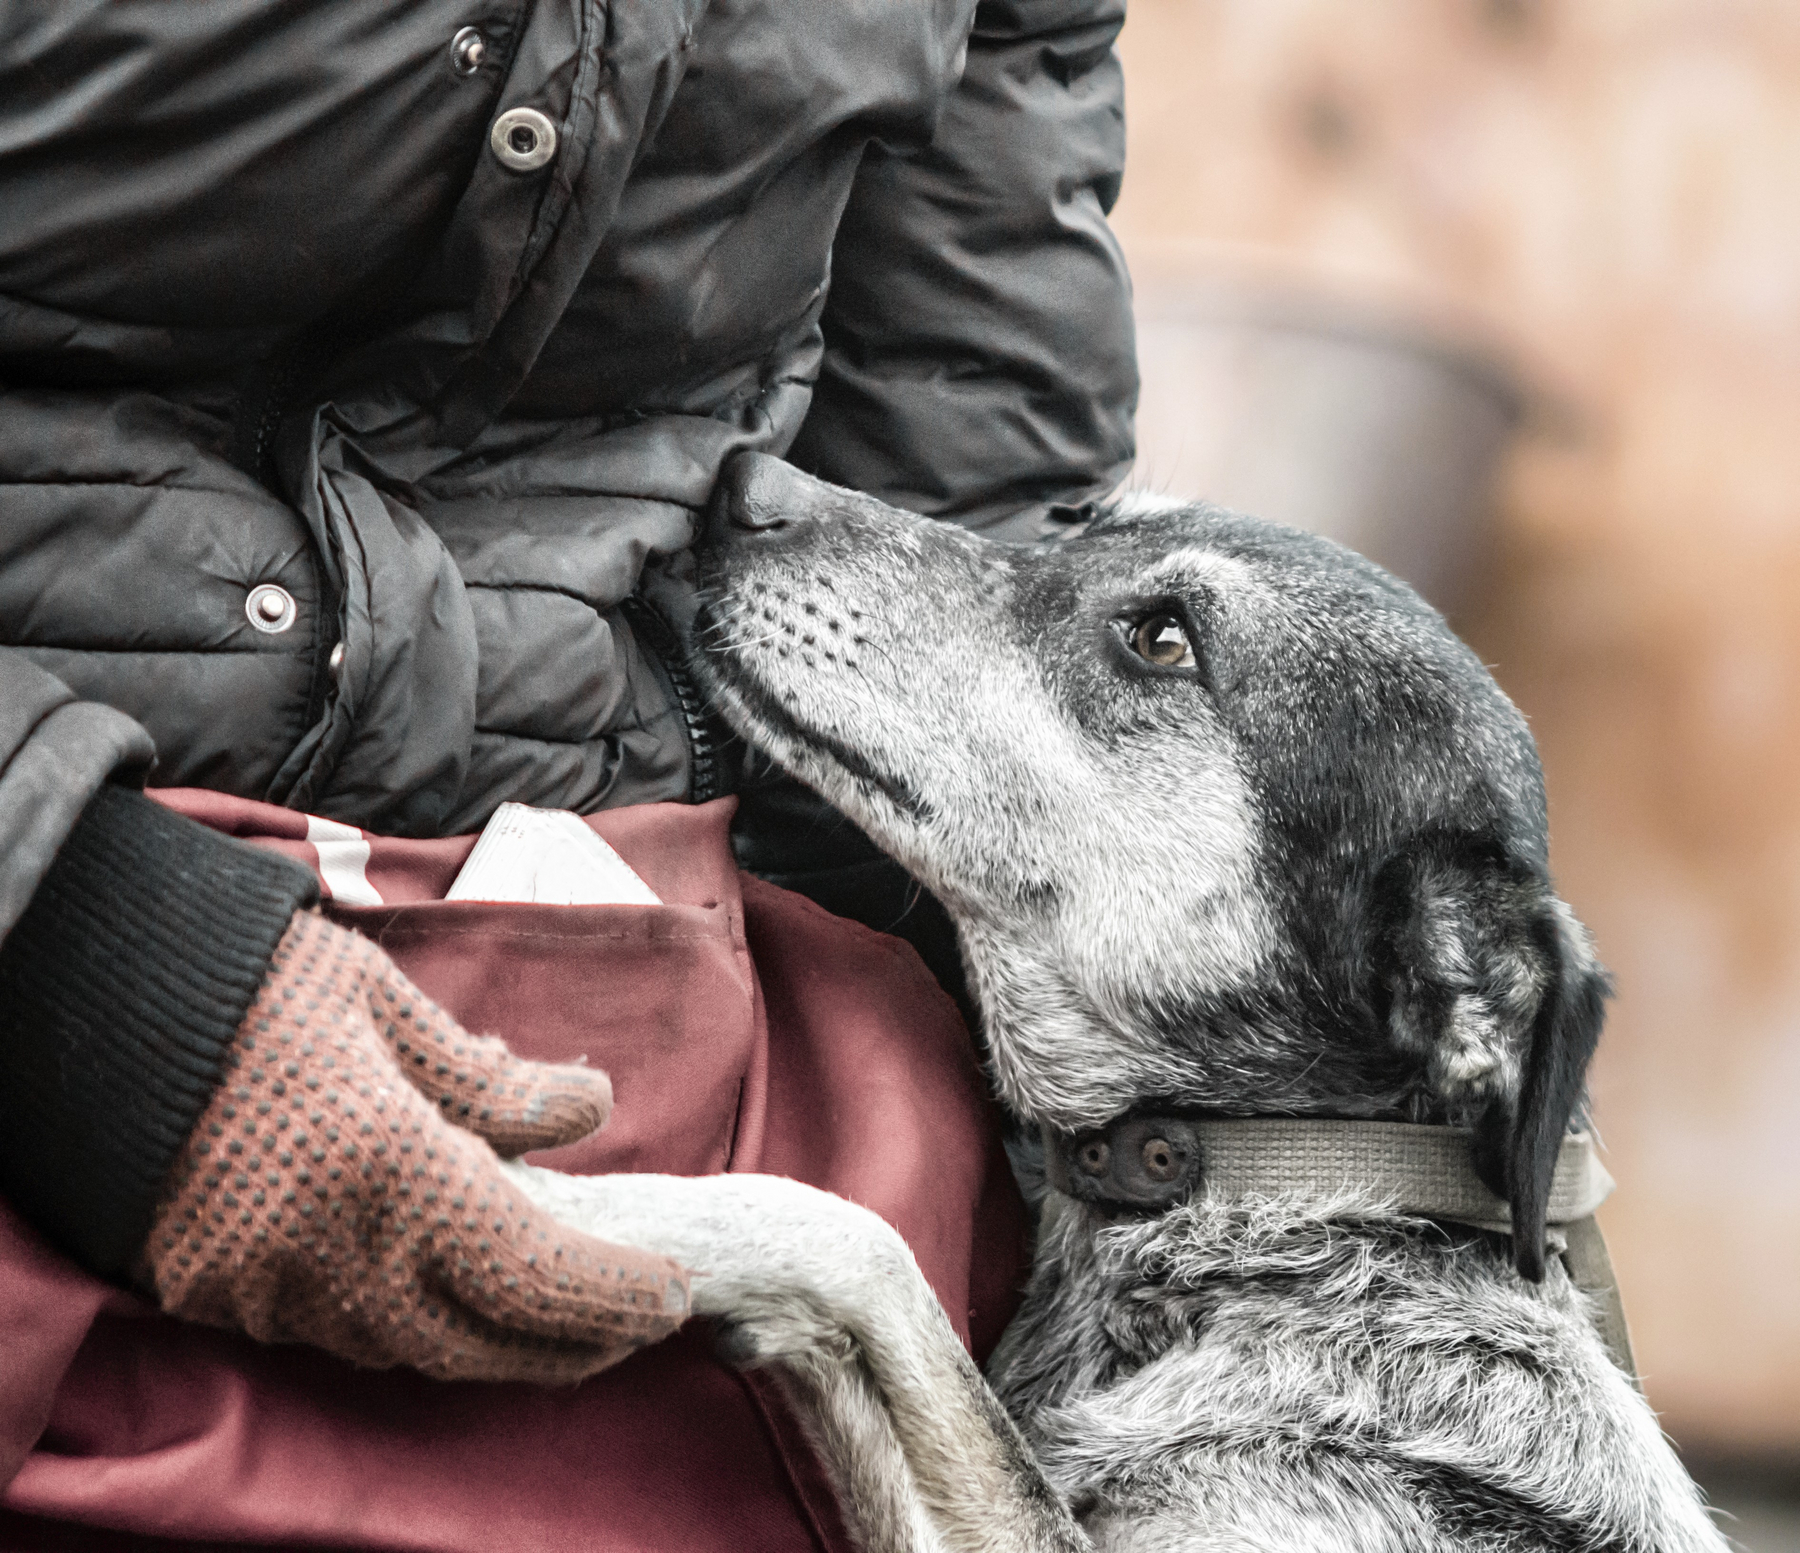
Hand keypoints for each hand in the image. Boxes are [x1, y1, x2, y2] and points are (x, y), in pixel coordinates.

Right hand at [140, 911, 686, 1382]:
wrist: (92, 1008)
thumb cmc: (256, 987)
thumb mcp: (390, 1009)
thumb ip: (494, 1081)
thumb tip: (588, 1107)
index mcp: (397, 1175)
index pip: (538, 1274)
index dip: (615, 1294)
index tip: (674, 1291)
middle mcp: (337, 1257)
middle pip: (484, 1344)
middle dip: (573, 1345)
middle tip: (634, 1322)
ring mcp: (270, 1290)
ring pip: (411, 1351)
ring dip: (495, 1342)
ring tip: (559, 1311)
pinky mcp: (218, 1297)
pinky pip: (338, 1335)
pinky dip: (410, 1325)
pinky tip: (448, 1291)